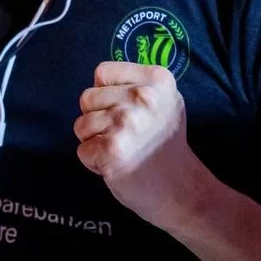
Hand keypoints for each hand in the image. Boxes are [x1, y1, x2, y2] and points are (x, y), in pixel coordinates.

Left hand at [74, 62, 207, 231]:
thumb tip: (99, 78)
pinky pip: (82, 149)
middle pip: (87, 98)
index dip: (106, 93)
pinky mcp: (112, 149)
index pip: (102, 72)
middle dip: (98, 118)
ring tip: (122, 149)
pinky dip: (94, 162)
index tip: (126, 110)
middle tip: (125, 135)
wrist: (180, 188)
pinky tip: (118, 164)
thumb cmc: (165, 143)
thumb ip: (136, 83)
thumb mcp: (165, 99)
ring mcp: (127, 123)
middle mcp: (143, 97)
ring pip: (81, 124)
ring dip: (95, 141)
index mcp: (158, 79)